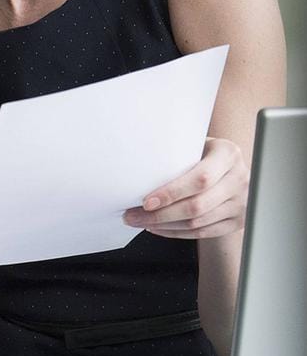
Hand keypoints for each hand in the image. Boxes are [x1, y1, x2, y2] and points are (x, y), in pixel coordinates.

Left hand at [123, 136, 248, 238]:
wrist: (231, 164)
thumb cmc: (203, 151)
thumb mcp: (196, 143)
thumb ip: (176, 151)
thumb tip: (137, 165)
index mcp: (228, 154)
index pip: (200, 178)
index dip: (172, 193)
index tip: (146, 202)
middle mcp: (239, 179)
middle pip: (198, 205)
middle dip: (161, 215)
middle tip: (133, 216)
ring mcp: (242, 202)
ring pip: (198, 222)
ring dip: (165, 226)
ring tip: (141, 222)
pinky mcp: (238, 220)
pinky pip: (204, 233)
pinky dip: (177, 232)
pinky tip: (159, 228)